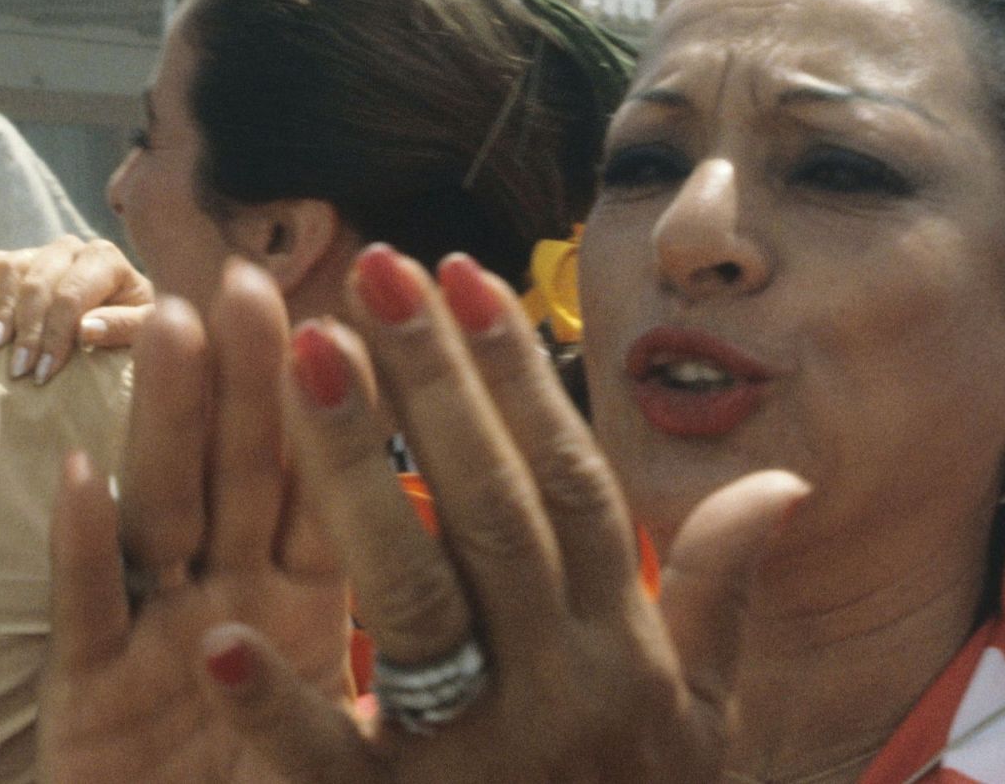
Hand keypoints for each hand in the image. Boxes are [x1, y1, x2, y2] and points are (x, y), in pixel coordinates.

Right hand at [0, 236, 153, 383]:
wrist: (124, 305)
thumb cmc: (135, 319)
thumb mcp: (143, 327)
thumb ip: (124, 326)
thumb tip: (86, 328)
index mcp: (104, 257)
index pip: (70, 296)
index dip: (55, 335)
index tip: (43, 372)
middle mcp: (71, 247)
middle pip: (37, 285)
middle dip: (27, 331)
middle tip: (19, 370)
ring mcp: (42, 250)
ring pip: (11, 270)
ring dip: (2, 311)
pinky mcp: (20, 258)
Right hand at [38, 263, 348, 782]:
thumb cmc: (267, 778)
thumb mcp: (356, 701)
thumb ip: (397, 602)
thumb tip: (466, 505)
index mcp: (301, 598)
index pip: (331, 481)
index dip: (352, 400)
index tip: (374, 310)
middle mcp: (228, 598)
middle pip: (248, 471)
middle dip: (260, 376)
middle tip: (267, 278)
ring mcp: (154, 641)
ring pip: (164, 512)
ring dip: (171, 421)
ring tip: (182, 326)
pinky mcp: (84, 702)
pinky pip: (88, 620)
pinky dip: (83, 550)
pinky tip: (81, 475)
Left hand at [192, 245, 806, 780]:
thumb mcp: (706, 712)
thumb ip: (725, 592)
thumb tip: (783, 483)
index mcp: (626, 646)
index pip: (572, 484)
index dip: (521, 378)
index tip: (464, 277)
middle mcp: (564, 684)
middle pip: (493, 510)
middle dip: (434, 382)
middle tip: (372, 272)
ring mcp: (484, 758)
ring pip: (419, 597)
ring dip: (357, 474)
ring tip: (302, 359)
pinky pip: (340, 769)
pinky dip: (281, 709)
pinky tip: (221, 637)